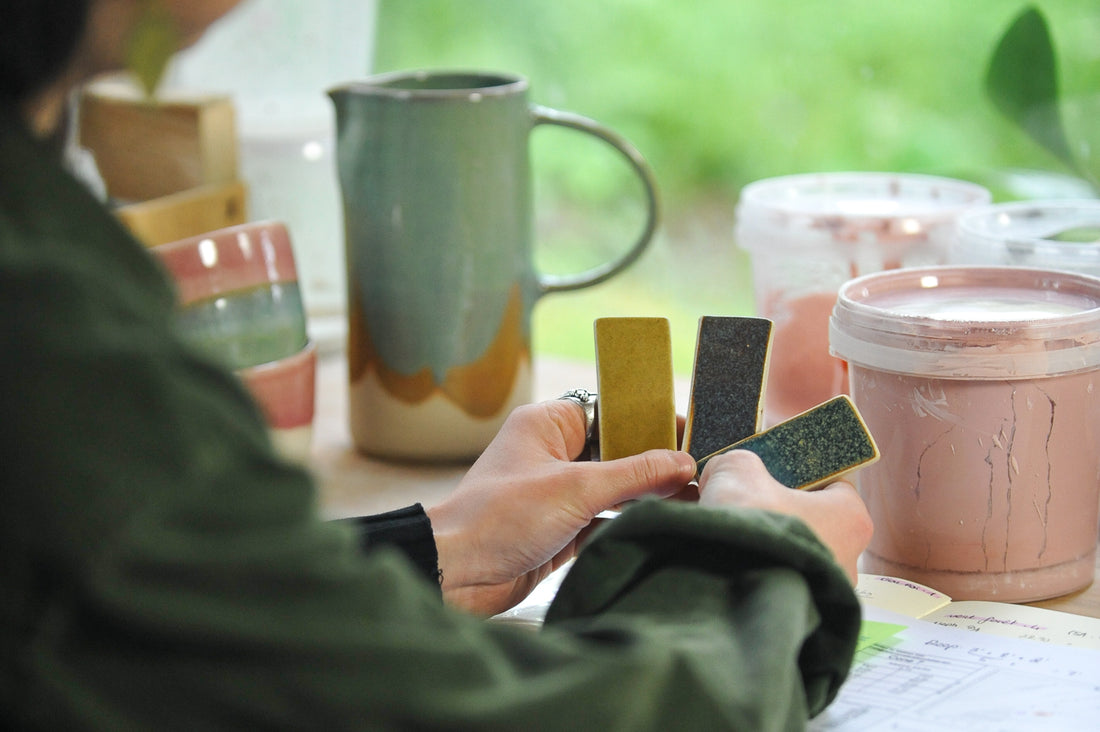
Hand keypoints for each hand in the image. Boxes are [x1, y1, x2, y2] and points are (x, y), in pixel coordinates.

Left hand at [427, 400, 696, 615]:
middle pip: (617, 451)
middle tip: (698, 471)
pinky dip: (627, 525)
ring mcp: (555, 494)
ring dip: (644, 497)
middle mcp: (551, 454)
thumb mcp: (576, 488)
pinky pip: (603, 522)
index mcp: (548, 425)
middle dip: (654, 463)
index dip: (649, 419)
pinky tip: (659, 526)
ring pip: (612, 489)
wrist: (455, 574)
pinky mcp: (558, 531)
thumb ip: (635, 475)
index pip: (610, 409)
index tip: (688, 433)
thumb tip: (683, 464)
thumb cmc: (499, 517)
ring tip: (691, 500)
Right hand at [697, 450, 872, 582]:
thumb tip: (724, 472)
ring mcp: (828, 592)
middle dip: (782, 512)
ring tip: (734, 536)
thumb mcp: (737, 473)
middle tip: (747, 504)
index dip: (801, 475)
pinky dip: (762, 572)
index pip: (833, 484)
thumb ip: (737, 463)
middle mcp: (851, 559)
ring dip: (769, 545)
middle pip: (815, 521)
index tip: (772, 475)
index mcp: (852, 517)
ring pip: (796, 554)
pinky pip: (783, 583)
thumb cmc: (750, 527)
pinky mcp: (805, 614)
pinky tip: (733, 562)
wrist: (728, 590)